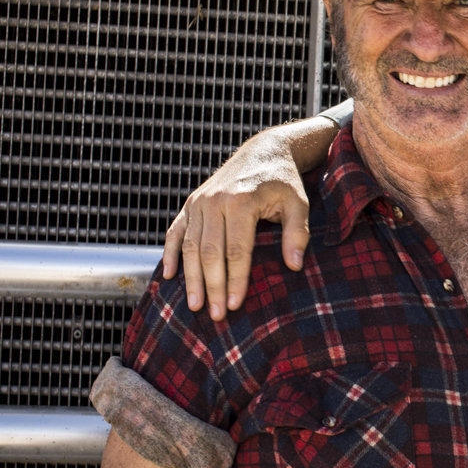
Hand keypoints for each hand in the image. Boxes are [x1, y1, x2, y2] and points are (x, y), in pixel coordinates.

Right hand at [162, 118, 335, 318]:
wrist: (263, 152)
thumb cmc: (284, 181)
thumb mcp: (298, 203)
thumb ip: (297, 233)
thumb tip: (295, 265)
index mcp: (241, 201)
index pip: (237, 250)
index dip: (236, 280)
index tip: (236, 305)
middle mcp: (215, 201)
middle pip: (209, 252)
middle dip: (212, 286)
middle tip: (215, 315)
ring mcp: (199, 202)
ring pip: (190, 246)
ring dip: (191, 278)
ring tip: (194, 305)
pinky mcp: (191, 203)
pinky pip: (175, 232)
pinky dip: (170, 254)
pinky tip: (169, 277)